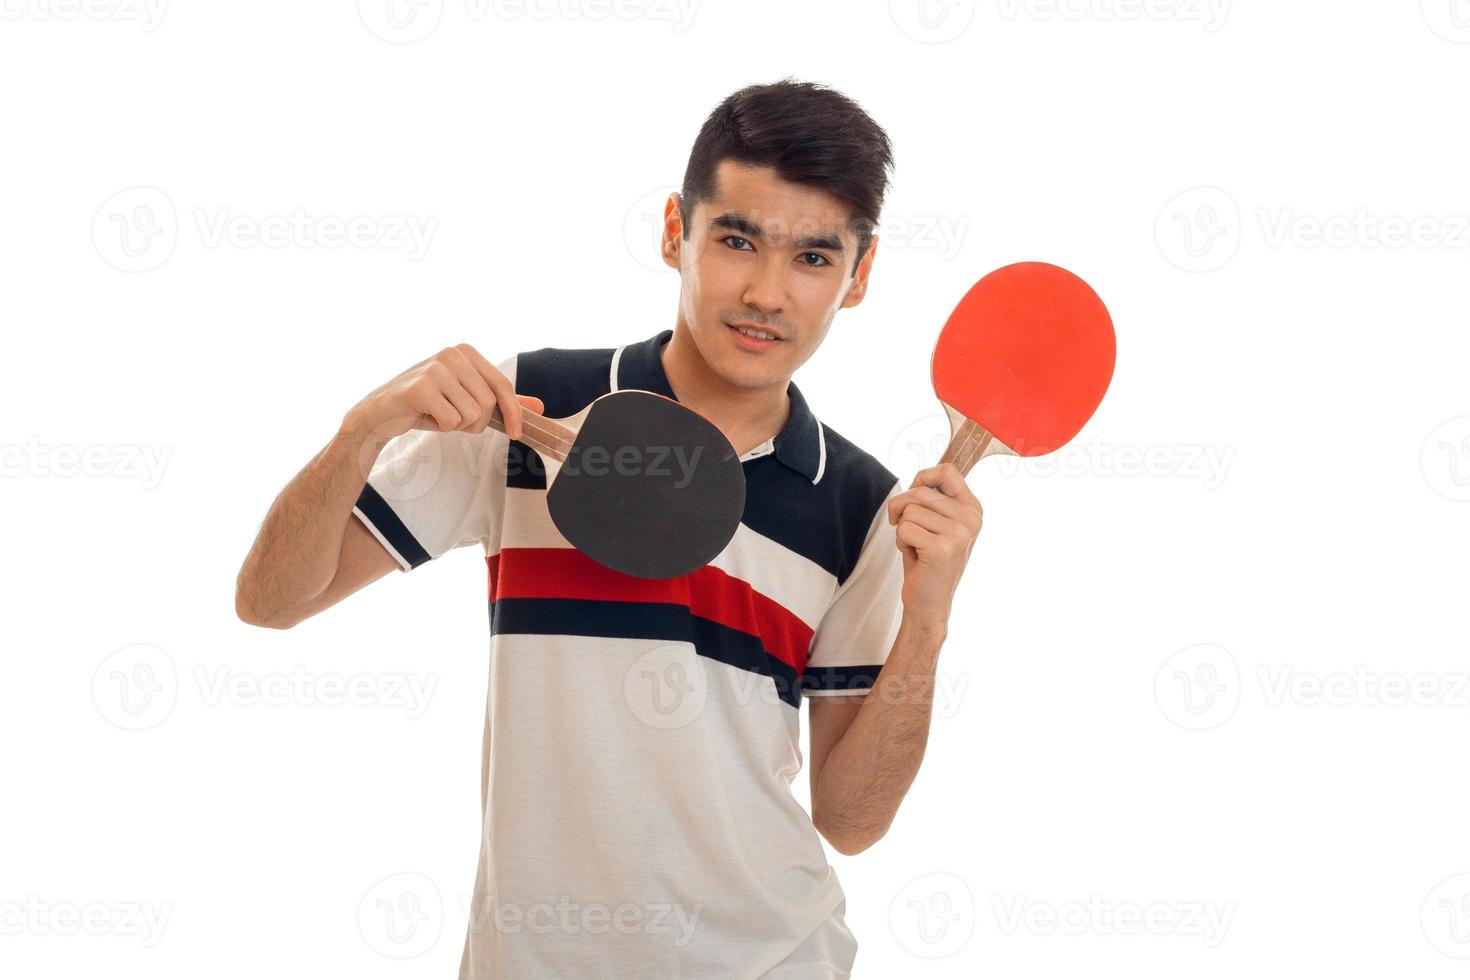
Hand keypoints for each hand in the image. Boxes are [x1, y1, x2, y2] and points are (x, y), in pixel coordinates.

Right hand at [343, 343, 543, 444]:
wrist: (381, 413)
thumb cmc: (426, 405)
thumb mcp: (467, 399)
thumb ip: (502, 400)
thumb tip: (540, 407)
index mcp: (466, 352)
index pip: (503, 386)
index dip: (514, 413)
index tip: (517, 433)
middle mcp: (452, 354)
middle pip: (488, 404)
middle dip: (474, 422)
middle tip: (451, 418)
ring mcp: (436, 368)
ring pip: (472, 414)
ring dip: (456, 425)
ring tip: (437, 415)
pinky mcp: (421, 387)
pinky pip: (452, 421)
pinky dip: (441, 427)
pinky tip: (425, 416)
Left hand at [886, 463, 982, 627]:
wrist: (929, 602)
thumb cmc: (927, 560)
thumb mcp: (937, 524)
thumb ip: (935, 498)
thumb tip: (922, 476)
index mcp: (972, 509)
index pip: (948, 471)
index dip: (922, 478)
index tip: (914, 497)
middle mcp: (971, 520)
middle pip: (919, 491)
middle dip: (901, 508)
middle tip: (908, 530)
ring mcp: (959, 534)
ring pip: (909, 511)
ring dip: (902, 529)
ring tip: (917, 547)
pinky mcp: (942, 549)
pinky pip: (904, 529)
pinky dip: (901, 542)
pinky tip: (915, 556)